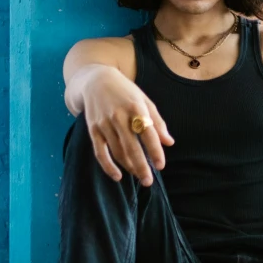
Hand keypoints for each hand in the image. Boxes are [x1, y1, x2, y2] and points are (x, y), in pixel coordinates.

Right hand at [78, 67, 174, 183]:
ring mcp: (104, 123)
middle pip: (132, 147)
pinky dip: (108, 166)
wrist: (96, 81)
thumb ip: (157, 122)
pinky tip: (117, 176)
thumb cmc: (125, 92)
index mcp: (136, 108)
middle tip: (148, 181)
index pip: (148, 134)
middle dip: (141, 166)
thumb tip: (169, 143)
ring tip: (139, 176)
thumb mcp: (144, 101)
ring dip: (128, 167)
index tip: (160, 166)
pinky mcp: (93, 129)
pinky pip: (100, 152)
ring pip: (117, 152)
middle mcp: (119, 116)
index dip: (155, 151)